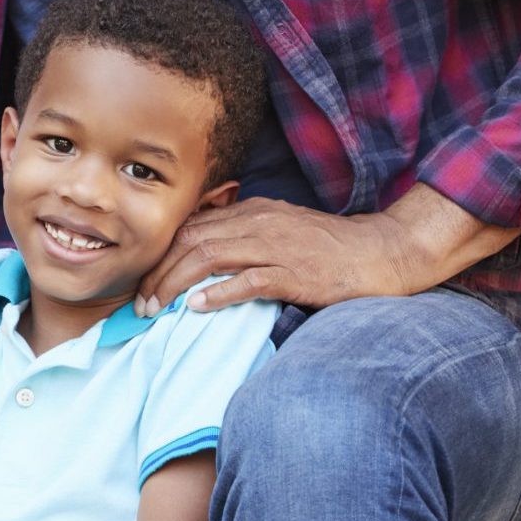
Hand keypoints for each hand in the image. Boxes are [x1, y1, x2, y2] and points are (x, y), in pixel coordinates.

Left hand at [135, 196, 429, 314]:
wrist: (381, 252)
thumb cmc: (330, 248)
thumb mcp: (280, 230)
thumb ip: (244, 236)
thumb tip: (202, 257)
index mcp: (252, 211)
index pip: (191, 227)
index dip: (160, 254)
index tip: (143, 282)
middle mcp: (258, 222)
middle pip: (190, 240)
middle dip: (157, 272)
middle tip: (139, 303)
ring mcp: (276, 246)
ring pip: (209, 257)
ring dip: (174, 284)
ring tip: (155, 308)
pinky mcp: (295, 273)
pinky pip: (248, 280)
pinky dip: (217, 293)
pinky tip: (196, 308)